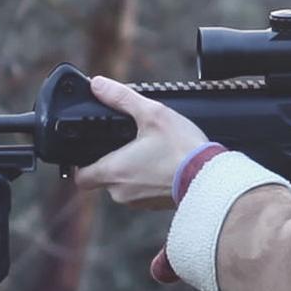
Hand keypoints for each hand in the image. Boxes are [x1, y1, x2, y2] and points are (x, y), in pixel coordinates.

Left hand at [73, 74, 209, 208]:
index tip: (91, 150)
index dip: (81, 163)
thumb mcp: (152, 114)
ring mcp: (138, 202)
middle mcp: (121, 192)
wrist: (210, 178)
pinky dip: (147, 179)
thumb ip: (121, 98)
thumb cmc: (182, 149)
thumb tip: (98, 84)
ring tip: (149, 151)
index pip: (80, 177)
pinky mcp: (154, 205)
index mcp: (113, 171)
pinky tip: (162, 163)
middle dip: (112, 161)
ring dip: (131, 170)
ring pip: (123, 185)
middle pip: (103, 178)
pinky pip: (141, 191)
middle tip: (128, 143)